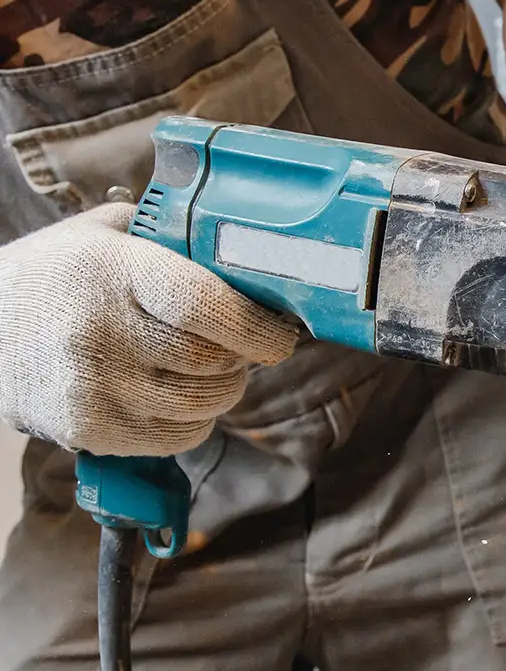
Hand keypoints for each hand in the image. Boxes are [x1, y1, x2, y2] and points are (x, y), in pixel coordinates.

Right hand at [0, 203, 298, 455]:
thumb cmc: (58, 276)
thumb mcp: (103, 234)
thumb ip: (170, 235)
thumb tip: (252, 251)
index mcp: (111, 271)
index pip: (203, 305)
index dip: (256, 326)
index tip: (281, 333)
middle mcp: (100, 332)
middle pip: (214, 361)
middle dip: (244, 357)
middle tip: (242, 346)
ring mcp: (94, 388)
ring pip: (205, 403)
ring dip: (225, 389)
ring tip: (210, 368)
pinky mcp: (91, 430)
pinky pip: (180, 436)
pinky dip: (196, 419)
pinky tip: (177, 394)